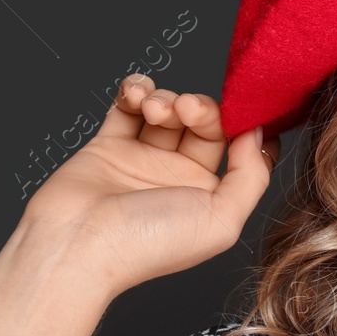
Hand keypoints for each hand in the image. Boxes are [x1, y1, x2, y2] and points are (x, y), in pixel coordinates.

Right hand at [0, 72, 282, 335]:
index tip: (242, 107)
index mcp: (209, 196)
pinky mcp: (108, 145)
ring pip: (167, 110)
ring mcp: (143, 159)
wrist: (75, 245)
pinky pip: (128, 105)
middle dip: (199, 107)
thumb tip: (261, 135)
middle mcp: (178, 177)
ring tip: (155, 110)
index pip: (239, 148)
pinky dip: (136, 90)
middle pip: (204, 122)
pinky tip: (136, 95)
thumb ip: (251, 175)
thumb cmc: (145, 244)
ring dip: (166, 98)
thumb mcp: (221, 219)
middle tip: (187, 109)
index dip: (243, 123)